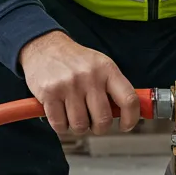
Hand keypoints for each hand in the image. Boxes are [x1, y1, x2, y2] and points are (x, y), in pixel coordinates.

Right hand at [19, 31, 140, 134]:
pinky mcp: (49, 93)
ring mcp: (69, 85)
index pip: (128, 100)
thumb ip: (113, 88)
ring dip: (78, 126)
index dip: (130, 119)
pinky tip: (60, 113)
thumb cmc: (75, 61)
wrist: (44, 47)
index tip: (125, 126)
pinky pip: (60, 125)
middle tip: (93, 121)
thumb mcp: (100, 66)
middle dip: (98, 127)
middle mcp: (89, 76)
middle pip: (103, 119)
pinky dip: (61, 125)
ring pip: (80, 126)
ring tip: (74, 113)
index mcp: (107, 69)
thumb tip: (127, 114)